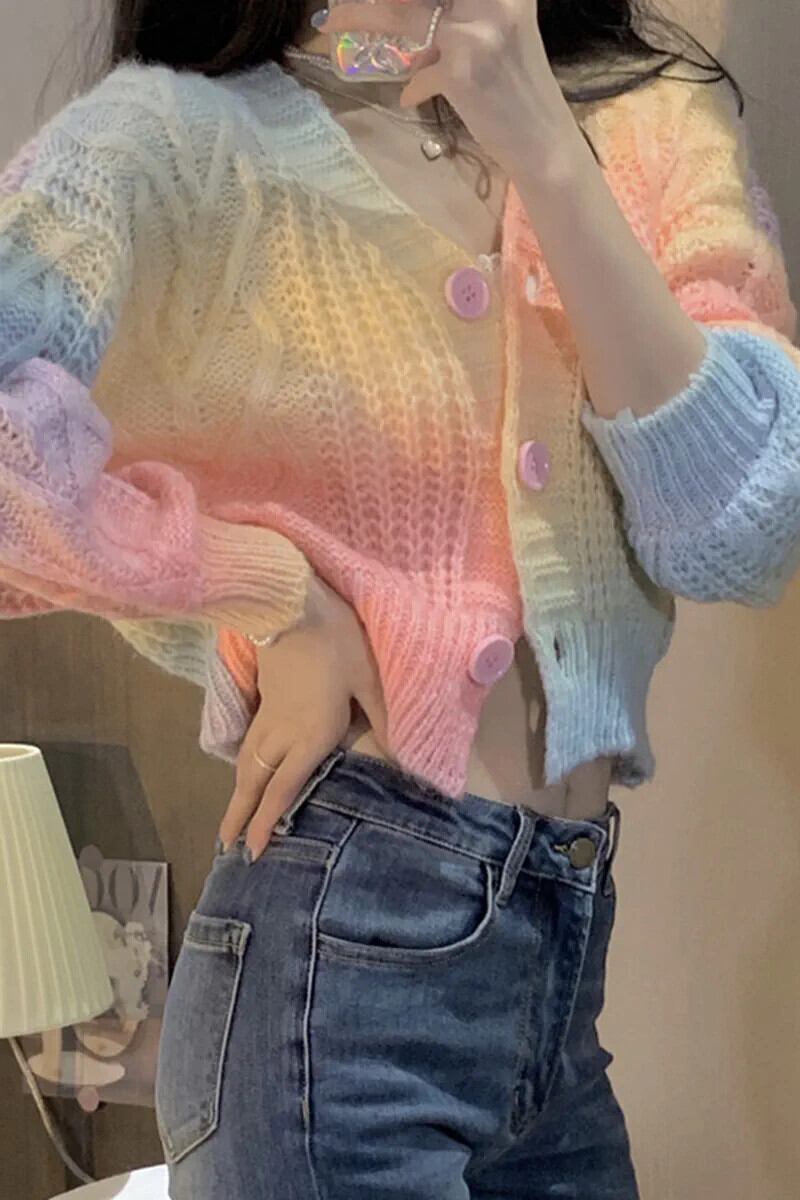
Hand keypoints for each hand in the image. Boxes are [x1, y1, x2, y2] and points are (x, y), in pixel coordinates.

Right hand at [216, 575, 388, 861]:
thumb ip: (381, 720)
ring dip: (237, 795)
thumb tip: (399, 758)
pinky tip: (245, 771)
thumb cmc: (336, 641)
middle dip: (239, 818)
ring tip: (229, 821)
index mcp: (310, 735)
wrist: (292, 603)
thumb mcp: (368, 680)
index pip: (284, 789)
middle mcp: (281, 734)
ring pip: (246, 764)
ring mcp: (268, 716)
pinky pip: (248, 744)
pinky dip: (243, 767)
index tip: (254, 851)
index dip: (267, 822)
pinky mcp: (262, 699)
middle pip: (254, 783)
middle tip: (225, 848)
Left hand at [319, 1, 566, 178]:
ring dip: (359, 15)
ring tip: (331, 20)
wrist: (544, 142)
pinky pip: (419, 73)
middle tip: (337, 4)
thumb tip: (405, 13)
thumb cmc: (520, 89)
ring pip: (402, 14)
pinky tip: (412, 96)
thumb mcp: (497, 36)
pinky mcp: (462, 70)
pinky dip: (413, 86)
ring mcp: (477, 32)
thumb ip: (459, 17)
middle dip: (371, 2)